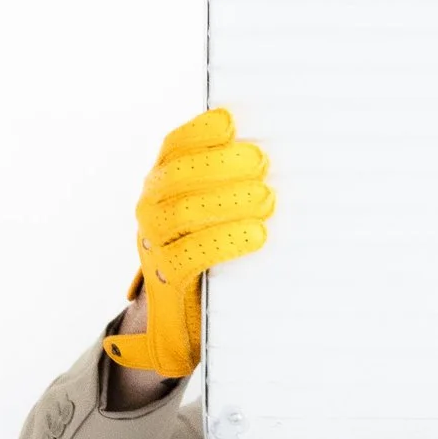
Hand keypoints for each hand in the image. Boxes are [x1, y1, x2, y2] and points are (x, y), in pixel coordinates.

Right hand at [103, 109, 273, 380]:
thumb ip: (236, 181)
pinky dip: (223, 242)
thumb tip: (285, 156)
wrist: (179, 315)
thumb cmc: (210, 247)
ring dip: (226, 202)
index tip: (232, 123)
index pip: (175, 145)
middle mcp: (151, 204)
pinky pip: (187, 256)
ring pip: (181, 213)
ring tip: (266, 199)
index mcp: (164, 178)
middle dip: (220, 165)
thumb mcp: (216, 209)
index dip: (201, 131)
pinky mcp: (164, 277)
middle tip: (262, 164)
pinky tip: (255, 235)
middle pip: (178, 175)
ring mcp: (153, 241)